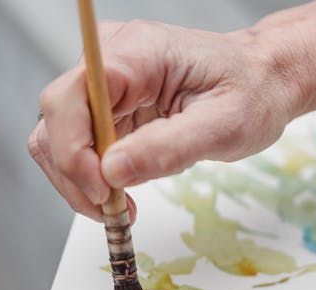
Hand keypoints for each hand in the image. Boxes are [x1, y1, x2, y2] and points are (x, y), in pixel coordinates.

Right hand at [28, 20, 300, 220]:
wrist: (261, 82)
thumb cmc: (251, 94)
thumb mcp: (224, 127)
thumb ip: (168, 148)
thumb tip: (112, 172)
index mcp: (136, 52)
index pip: (69, 99)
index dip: (74, 152)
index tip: (105, 192)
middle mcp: (108, 62)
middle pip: (55, 123)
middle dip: (76, 177)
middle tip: (114, 211)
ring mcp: (102, 87)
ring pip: (56, 141)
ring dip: (79, 185)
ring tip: (120, 208)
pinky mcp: (106, 110)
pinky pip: (76, 150)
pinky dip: (89, 182)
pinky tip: (119, 196)